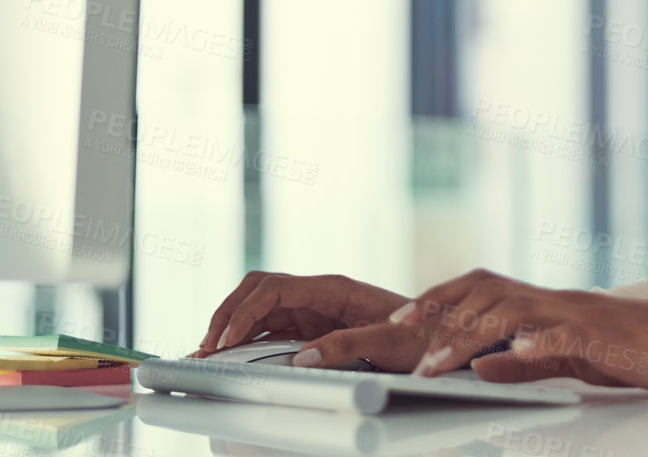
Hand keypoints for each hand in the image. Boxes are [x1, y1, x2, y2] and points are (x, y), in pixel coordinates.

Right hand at [193, 271, 425, 371]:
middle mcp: (319, 293)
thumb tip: (303, 360)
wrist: (440, 337)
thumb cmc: (420, 336)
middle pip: (258, 290)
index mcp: (333, 288)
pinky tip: (231, 357)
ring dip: (232, 327)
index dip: (245, 312)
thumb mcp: (388, 343)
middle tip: (207, 347)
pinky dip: (247, 340)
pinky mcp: (312, 327)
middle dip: (229, 314)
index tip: (225, 340)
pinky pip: (271, 328)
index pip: (275, 288)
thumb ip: (347, 347)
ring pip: (260, 308)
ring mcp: (313, 309)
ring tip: (207, 354)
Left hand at [390, 267, 647, 396]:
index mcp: (548, 306)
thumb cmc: (643, 351)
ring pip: (513, 311)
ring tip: (438, 363)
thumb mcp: (573, 362)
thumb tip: (478, 368)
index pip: (483, 289)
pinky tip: (509, 358)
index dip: (439, 298)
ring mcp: (581, 315)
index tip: (401, 318)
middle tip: (400, 334)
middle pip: (486, 289)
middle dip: (437, 308)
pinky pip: (564, 336)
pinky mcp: (607, 337)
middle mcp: (558, 301)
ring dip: (469, 336)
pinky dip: (533, 345)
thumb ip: (527, 363)